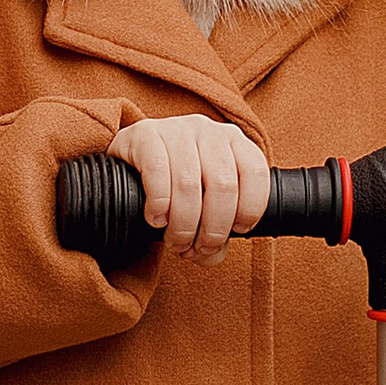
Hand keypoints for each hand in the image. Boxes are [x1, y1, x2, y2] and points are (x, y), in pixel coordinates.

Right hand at [109, 114, 270, 262]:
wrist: (130, 164)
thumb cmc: (175, 186)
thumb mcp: (204, 206)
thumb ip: (217, 234)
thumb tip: (212, 255)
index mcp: (233, 142)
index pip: (255, 172)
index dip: (249, 209)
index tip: (236, 231)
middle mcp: (208, 130)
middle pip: (223, 185)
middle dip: (213, 228)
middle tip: (198, 248)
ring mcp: (177, 129)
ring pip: (189, 183)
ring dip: (183, 224)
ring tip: (176, 242)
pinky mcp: (145, 134)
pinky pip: (157, 171)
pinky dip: (159, 204)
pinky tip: (156, 218)